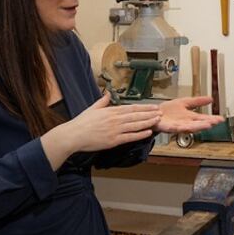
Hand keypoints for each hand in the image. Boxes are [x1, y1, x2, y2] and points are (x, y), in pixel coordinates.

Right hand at [41, 93, 161, 168]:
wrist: (73, 135)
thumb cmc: (81, 123)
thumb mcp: (92, 108)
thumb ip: (102, 101)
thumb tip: (108, 94)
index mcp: (110, 111)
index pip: (131, 108)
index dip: (144, 107)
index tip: (153, 106)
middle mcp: (114, 119)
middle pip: (136, 115)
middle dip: (149, 113)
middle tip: (160, 112)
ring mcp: (115, 130)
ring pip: (135, 125)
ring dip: (148, 122)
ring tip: (157, 120)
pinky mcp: (113, 140)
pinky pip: (130, 136)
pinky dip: (140, 134)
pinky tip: (148, 132)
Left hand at [157, 96, 224, 132]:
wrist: (153, 112)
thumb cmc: (167, 110)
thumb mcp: (185, 102)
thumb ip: (197, 101)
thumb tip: (210, 98)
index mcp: (190, 117)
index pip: (203, 118)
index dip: (212, 118)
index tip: (221, 118)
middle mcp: (185, 122)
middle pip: (199, 124)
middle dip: (207, 123)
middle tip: (216, 122)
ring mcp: (178, 126)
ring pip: (190, 127)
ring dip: (198, 127)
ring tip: (207, 125)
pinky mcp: (169, 127)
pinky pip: (176, 128)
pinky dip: (183, 127)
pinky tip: (187, 126)